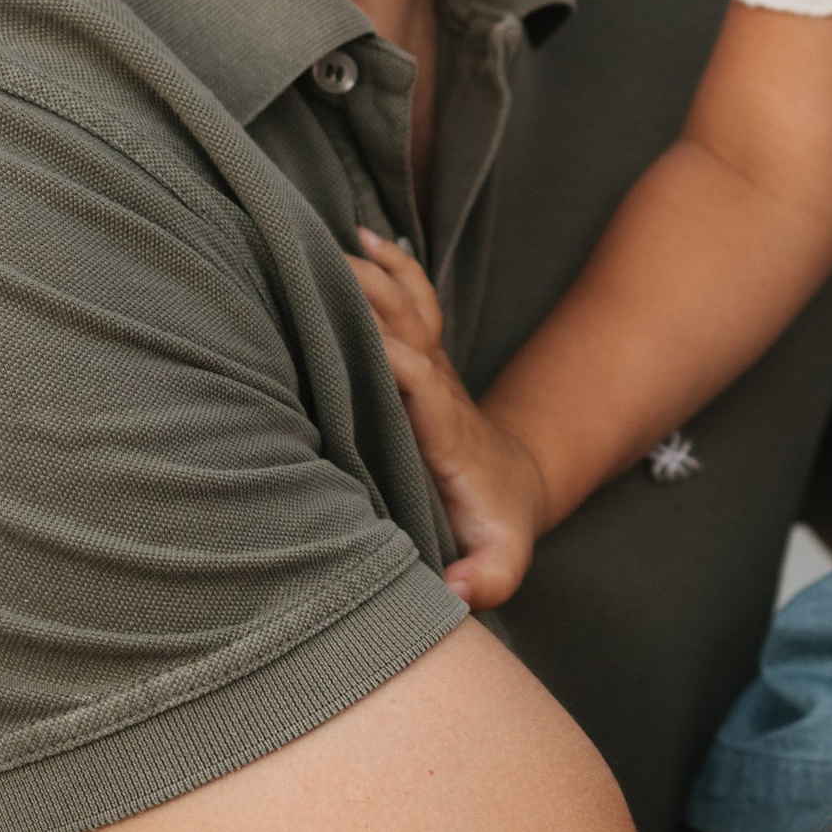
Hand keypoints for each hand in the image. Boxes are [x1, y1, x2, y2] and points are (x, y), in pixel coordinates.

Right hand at [349, 237, 544, 604]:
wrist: (519, 486)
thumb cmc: (497, 526)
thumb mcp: (502, 563)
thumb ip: (486, 581)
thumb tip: (457, 595)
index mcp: (445, 429)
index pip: (419, 381)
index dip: (390, 357)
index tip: (352, 338)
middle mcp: (436, 384)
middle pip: (407, 324)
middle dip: (365, 294)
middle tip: (312, 266)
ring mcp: (429, 364)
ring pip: (405, 302)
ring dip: (372, 270)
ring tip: (325, 239)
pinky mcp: (420, 355)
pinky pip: (411, 295)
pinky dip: (392, 262)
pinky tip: (360, 235)